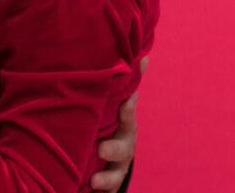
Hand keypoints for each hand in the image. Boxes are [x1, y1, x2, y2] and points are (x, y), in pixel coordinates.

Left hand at [92, 56, 146, 190]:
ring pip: (116, 175)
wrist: (105, 159)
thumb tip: (143, 56)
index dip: (127, 110)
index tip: (124, 105)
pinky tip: (91, 190)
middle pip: (124, 149)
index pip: (128, 116)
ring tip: (94, 182)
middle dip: (115, 150)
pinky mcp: (107, 185)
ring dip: (107, 179)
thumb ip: (123, 84)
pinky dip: (103, 192)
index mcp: (123, 126)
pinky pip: (108, 191)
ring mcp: (116, 168)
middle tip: (101, 149)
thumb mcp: (112, 106)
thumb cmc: (107, 125)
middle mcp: (123, 147)